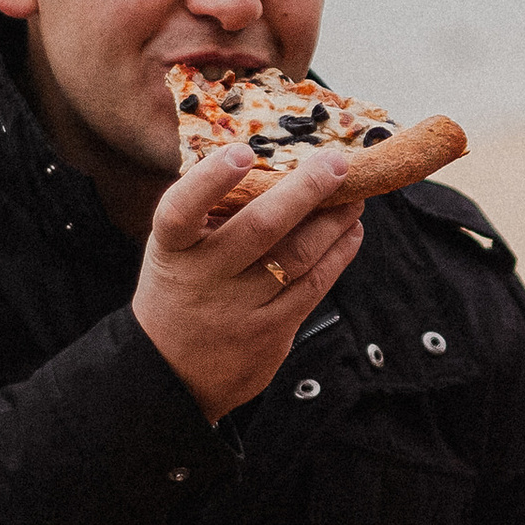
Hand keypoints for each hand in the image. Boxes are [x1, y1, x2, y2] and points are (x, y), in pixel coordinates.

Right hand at [131, 143, 365, 422]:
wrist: (170, 374)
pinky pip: (313, 287)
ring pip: (298, 257)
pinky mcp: (270, 333)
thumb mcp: (174, 252)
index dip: (211, 180)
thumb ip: (208, 215)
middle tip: (336, 163)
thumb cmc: (180, 290)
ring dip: (334, 221)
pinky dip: (338, 254)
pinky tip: (350, 232)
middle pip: (259, 228)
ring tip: (354, 196)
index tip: (242, 151)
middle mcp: (204, 278)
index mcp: (171, 251)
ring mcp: (238, 309)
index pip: (182, 210)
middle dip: (304, 191)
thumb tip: (273, 162)